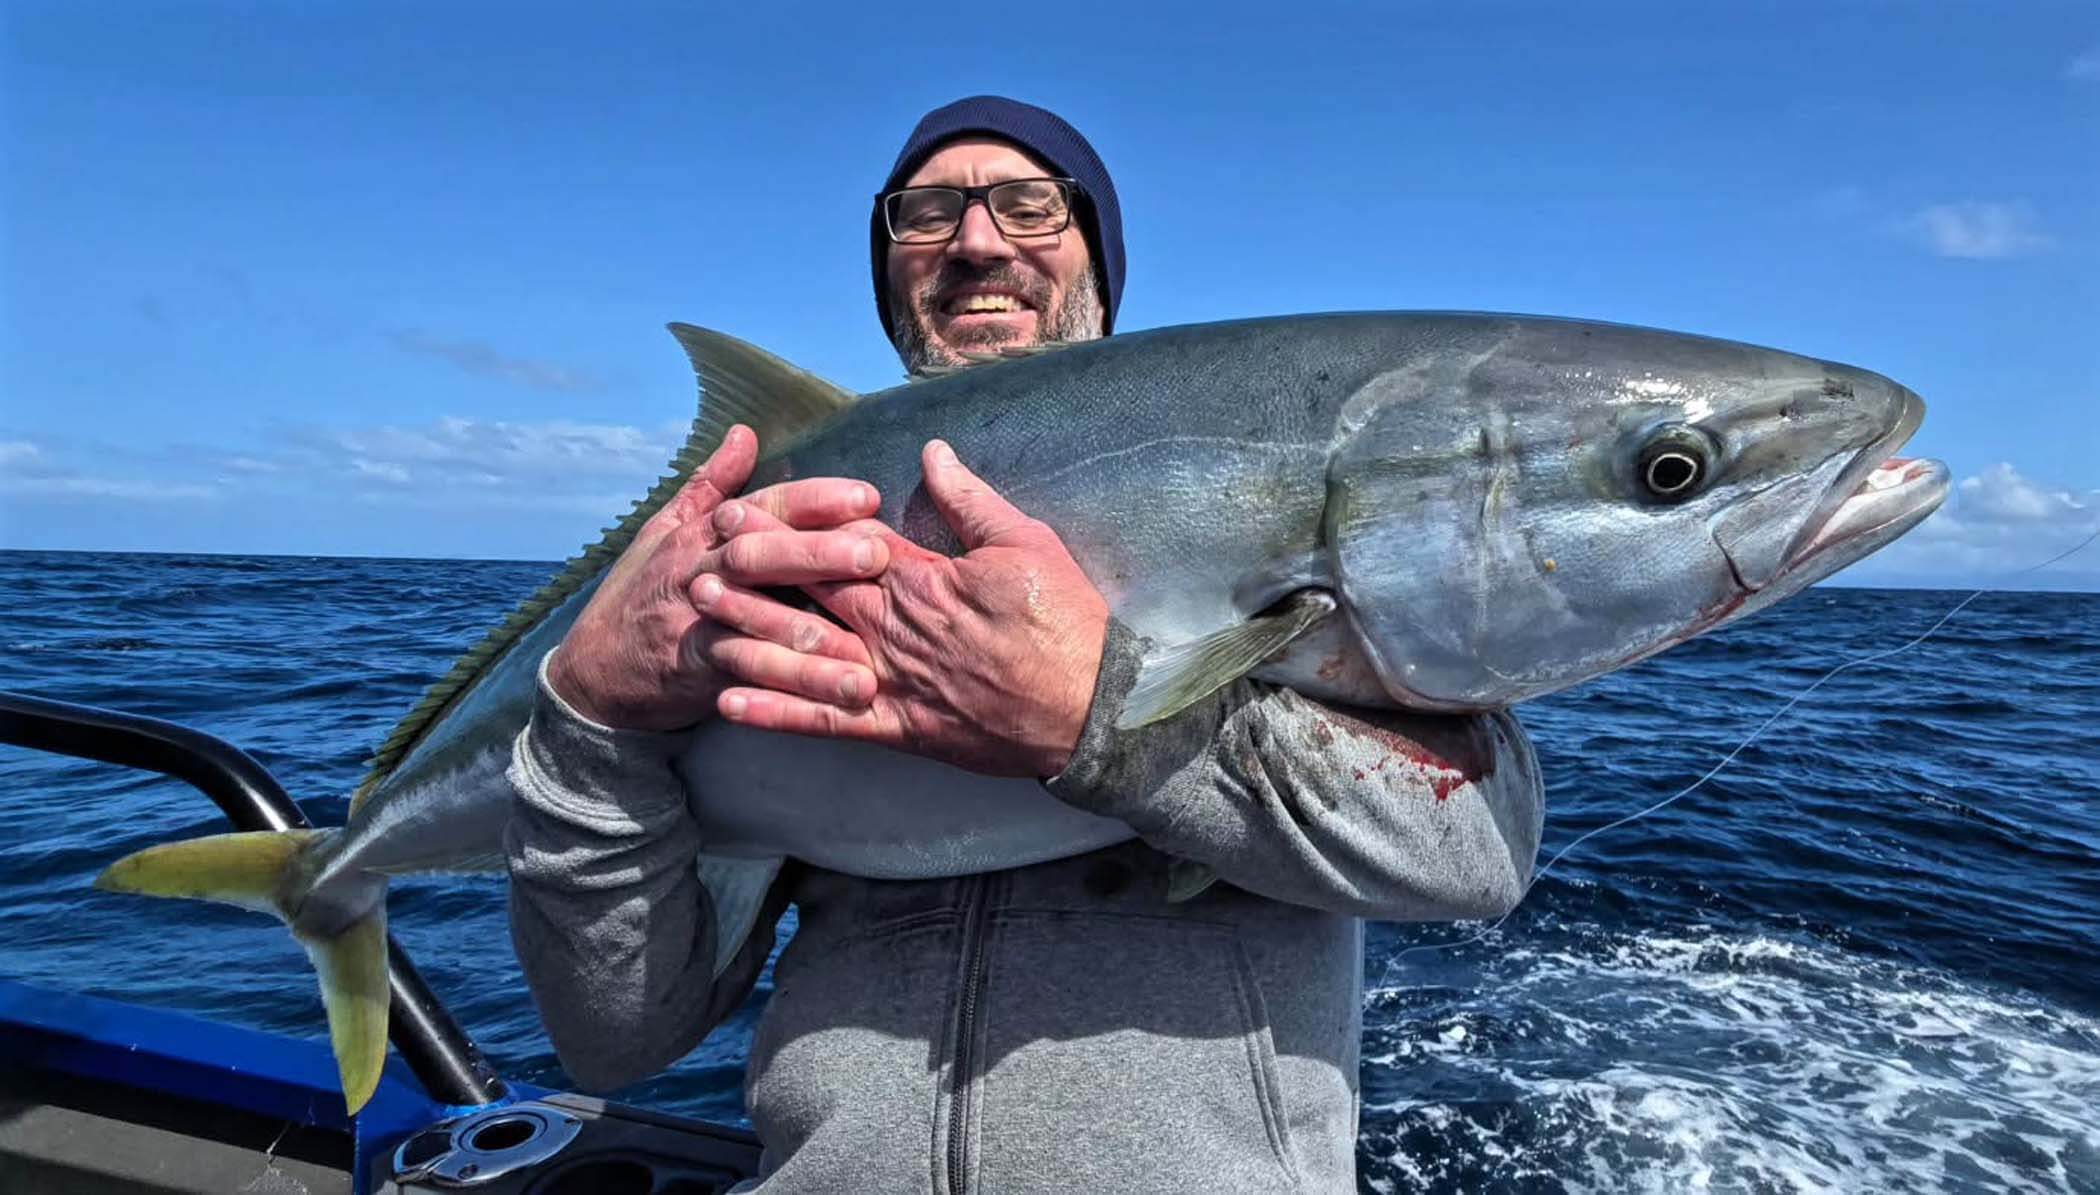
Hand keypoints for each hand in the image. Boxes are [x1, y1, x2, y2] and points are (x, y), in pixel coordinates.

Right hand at [547, 425, 886, 731]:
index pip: (763, 506)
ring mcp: (697, 622)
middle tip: (875, 555)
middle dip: (818, 554)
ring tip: (863, 655)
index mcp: (703, 534)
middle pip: (761, 555)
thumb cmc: (641, 593)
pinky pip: (744, 677)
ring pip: (755, 623)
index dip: (813, 500)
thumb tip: (745, 433)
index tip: (866, 496)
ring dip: (810, 640)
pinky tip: (826, 701)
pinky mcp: (697, 670)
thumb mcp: (665, 531)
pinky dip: (784, 688)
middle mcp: (699, 571)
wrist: (593, 670)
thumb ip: (711, 485)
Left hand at [708, 439, 1109, 777]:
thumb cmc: (1066, 622)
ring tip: (697, 611)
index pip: (842, 542)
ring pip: (804, 651)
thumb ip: (970, 500)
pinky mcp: (898, 727)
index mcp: (922, 577)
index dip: (787, 525)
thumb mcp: (1026, 542)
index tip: (741, 511)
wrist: (1091, 708)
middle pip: (810, 589)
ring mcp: (892, 678)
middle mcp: (895, 626)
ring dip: (747, 629)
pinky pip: (826, 721)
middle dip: (752, 568)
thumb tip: (930, 453)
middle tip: (699, 549)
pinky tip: (730, 702)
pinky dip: (777, 712)